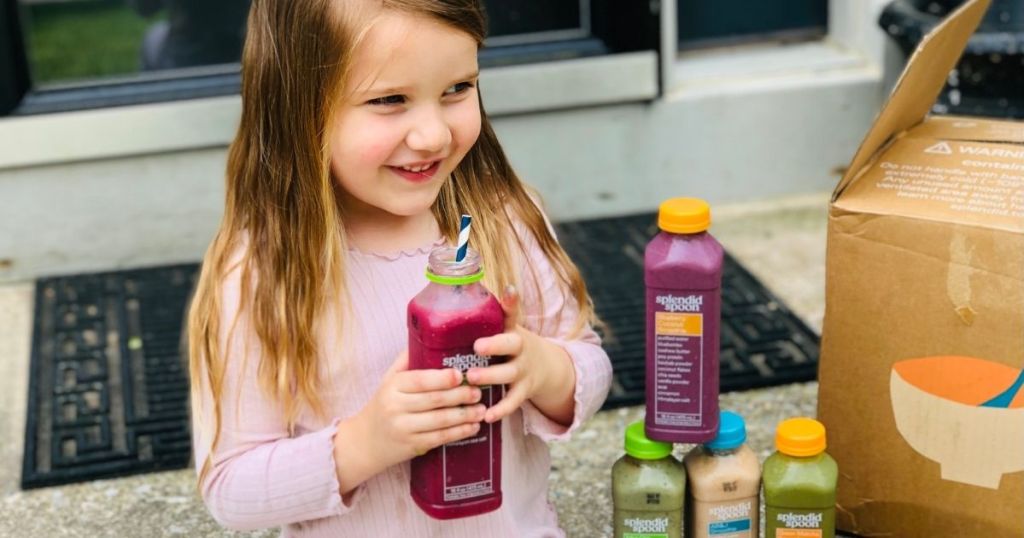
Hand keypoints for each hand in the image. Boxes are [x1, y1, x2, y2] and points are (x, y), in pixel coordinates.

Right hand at [334, 350, 484, 493]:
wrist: (364, 441)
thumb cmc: (384, 404)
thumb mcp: (389, 380)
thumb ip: (406, 361)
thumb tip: (427, 336)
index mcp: (393, 386)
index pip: (420, 380)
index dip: (442, 378)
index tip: (460, 375)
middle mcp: (396, 407)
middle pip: (434, 400)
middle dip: (460, 396)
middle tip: (478, 391)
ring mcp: (404, 428)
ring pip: (440, 421)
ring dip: (464, 415)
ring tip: (482, 409)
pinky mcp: (412, 446)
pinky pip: (439, 438)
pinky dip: (458, 433)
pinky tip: (473, 427)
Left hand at [468, 286, 576, 424]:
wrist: (546, 368)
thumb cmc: (512, 345)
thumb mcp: (507, 328)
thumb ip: (487, 315)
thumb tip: (458, 288)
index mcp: (513, 329)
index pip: (513, 312)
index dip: (512, 301)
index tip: (509, 291)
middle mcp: (520, 348)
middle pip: (512, 344)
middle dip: (495, 345)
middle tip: (477, 347)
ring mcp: (524, 370)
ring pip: (509, 374)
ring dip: (492, 377)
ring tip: (473, 381)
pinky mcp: (524, 391)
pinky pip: (513, 402)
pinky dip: (501, 410)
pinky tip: (486, 416)